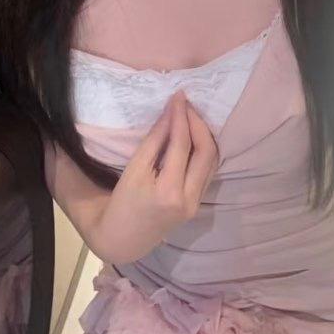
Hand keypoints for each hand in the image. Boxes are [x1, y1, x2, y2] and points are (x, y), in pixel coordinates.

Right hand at [93, 90, 218, 264]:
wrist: (123, 238)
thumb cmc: (121, 202)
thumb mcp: (134, 169)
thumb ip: (155, 141)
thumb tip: (170, 112)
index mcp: (169, 192)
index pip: (182, 145)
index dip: (181, 116)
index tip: (178, 96)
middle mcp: (189, 198)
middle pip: (206, 151)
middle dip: (198, 123)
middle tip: (186, 104)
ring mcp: (196, 203)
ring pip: (212, 161)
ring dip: (204, 134)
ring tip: (190, 116)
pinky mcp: (198, 203)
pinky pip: (208, 171)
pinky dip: (204, 150)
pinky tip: (194, 136)